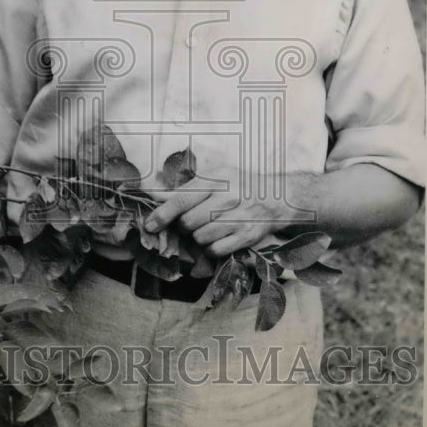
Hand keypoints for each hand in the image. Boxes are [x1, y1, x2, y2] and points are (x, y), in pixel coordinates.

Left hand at [144, 174, 299, 257]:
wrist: (277, 197)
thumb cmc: (239, 185)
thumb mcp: (215, 177)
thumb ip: (186, 188)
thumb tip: (155, 194)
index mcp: (217, 180)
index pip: (182, 199)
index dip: (163, 214)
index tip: (150, 225)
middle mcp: (228, 198)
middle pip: (189, 222)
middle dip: (183, 226)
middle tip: (189, 223)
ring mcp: (238, 218)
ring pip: (200, 238)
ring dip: (197, 237)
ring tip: (206, 228)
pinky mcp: (247, 236)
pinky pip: (216, 250)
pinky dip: (211, 249)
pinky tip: (217, 238)